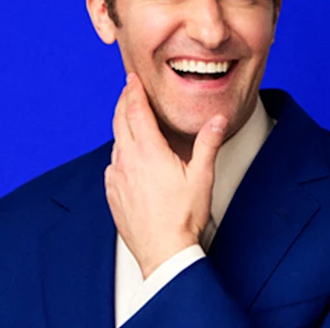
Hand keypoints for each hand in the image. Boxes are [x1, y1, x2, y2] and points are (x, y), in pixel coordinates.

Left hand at [104, 73, 227, 278]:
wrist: (163, 251)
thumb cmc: (183, 217)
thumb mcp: (202, 176)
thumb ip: (208, 143)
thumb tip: (217, 120)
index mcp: (149, 152)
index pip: (136, 111)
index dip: (134, 91)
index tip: (132, 78)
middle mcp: (127, 161)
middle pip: (120, 121)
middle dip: (124, 102)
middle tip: (129, 90)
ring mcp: (116, 177)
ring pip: (115, 142)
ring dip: (122, 127)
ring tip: (131, 121)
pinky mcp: (112, 193)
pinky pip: (113, 165)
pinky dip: (120, 153)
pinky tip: (128, 157)